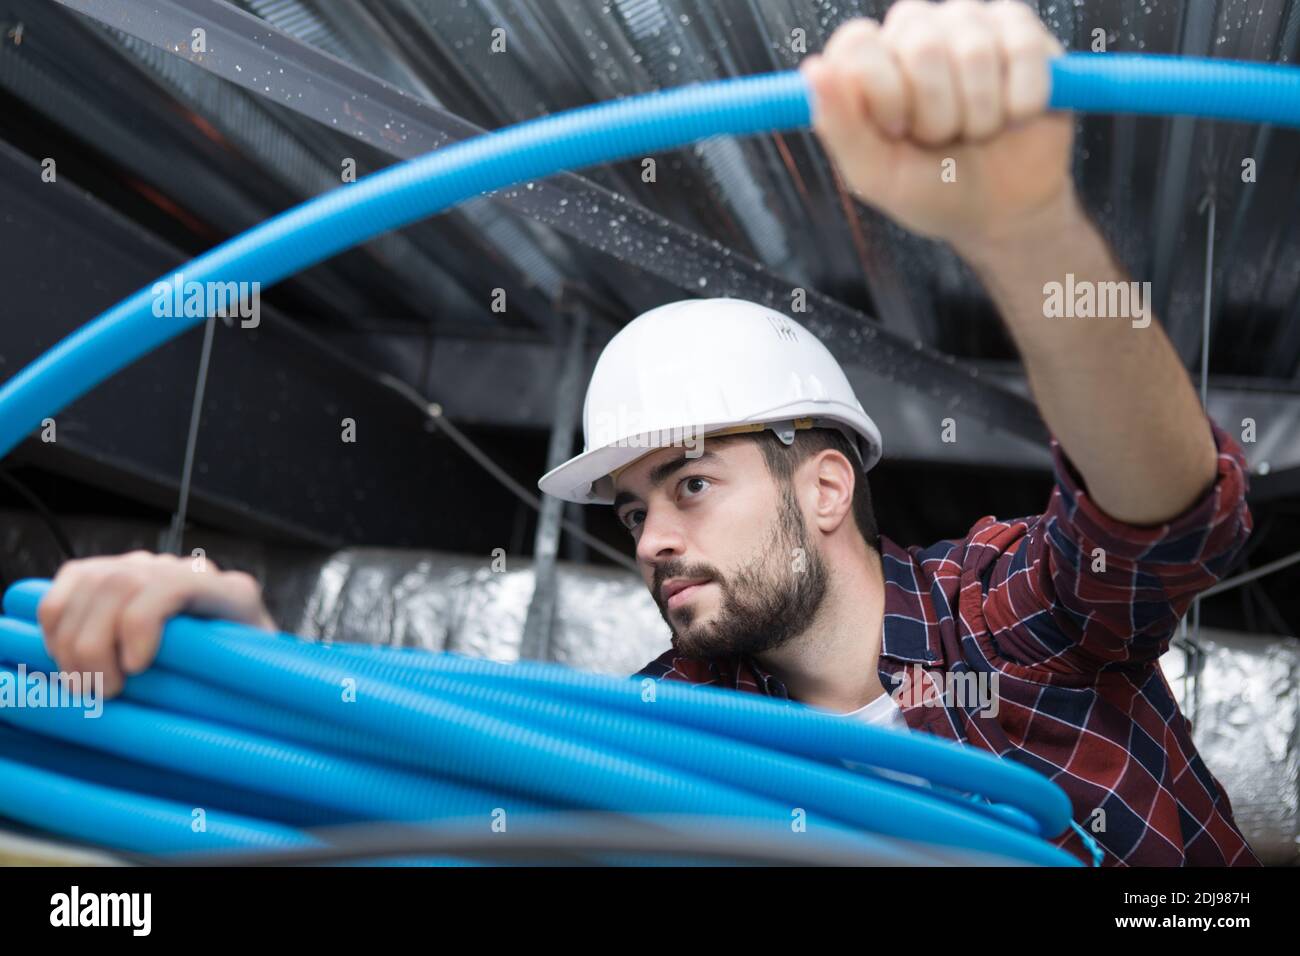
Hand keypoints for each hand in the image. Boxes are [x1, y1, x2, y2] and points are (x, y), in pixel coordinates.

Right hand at [37, 551, 276, 697]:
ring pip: (92, 582)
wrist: (246, 659)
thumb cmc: (247, 679)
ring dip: (72, 640)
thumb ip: (237, 682)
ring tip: (83, 684)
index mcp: (232, 594)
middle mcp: (188, 570)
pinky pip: (71, 581)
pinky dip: (56, 623)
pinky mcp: (115, 574)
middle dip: (97, 643)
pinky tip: (65, 658)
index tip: (135, 668)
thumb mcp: (254, 684)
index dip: (143, 621)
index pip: (177, 584)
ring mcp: (150, 567)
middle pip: (122, 582)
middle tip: (104, 692)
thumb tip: (209, 713)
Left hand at [800, 0, 1073, 248]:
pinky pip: (1023, 48)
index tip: (895, 130)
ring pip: (974, 49)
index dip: (882, 92)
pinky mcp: (1023, 31)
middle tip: (940, 139)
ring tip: (976, 132)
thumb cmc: (932, 190)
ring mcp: (969, 25)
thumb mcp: (876, 174)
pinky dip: (1021, 101)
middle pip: (921, 43)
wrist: (1001, 211)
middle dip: (936, 114)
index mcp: (870, 61)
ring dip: (980, 114)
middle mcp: (915, 32)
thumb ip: (840, 126)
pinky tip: (1015, 116)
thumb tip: (814, 68)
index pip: (858, 43)